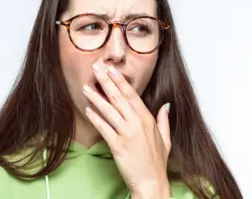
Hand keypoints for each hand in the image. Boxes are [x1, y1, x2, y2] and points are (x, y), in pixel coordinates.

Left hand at [82, 61, 171, 197]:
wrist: (151, 183)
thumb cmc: (157, 163)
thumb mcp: (166, 139)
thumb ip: (164, 120)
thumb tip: (166, 105)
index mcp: (148, 119)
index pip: (132, 95)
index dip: (120, 81)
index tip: (111, 69)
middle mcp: (137, 123)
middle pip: (119, 98)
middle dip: (106, 81)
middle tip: (96, 68)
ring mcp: (127, 134)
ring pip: (109, 110)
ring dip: (96, 97)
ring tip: (86, 87)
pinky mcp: (117, 145)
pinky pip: (104, 128)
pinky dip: (95, 118)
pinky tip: (87, 109)